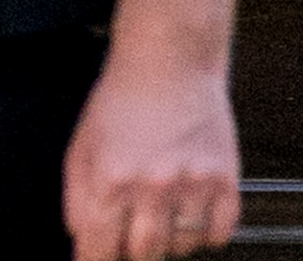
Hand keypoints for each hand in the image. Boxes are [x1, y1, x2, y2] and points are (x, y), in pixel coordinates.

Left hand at [64, 61, 241, 260]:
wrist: (168, 62)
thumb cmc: (121, 101)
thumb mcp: (81, 145)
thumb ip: (77, 197)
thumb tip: (80, 240)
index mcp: (109, 179)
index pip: (99, 248)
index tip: (99, 260)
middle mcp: (151, 186)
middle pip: (144, 255)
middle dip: (134, 252)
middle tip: (132, 234)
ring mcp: (192, 184)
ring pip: (182, 247)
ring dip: (170, 241)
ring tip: (162, 211)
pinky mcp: (225, 179)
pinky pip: (219, 234)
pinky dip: (205, 234)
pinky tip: (191, 211)